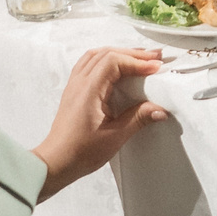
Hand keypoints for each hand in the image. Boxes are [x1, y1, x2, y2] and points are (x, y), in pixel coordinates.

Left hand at [33, 46, 165, 198]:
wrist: (57, 162)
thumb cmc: (80, 152)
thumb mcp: (115, 137)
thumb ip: (138, 119)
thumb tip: (160, 109)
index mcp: (88, 90)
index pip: (113, 61)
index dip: (137, 61)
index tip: (155, 67)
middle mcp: (79, 83)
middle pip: (107, 54)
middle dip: (133, 54)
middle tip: (155, 57)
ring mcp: (75, 85)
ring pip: (97, 56)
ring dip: (120, 53)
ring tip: (140, 58)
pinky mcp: (75, 91)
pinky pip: (90, 64)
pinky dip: (107, 59)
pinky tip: (117, 67)